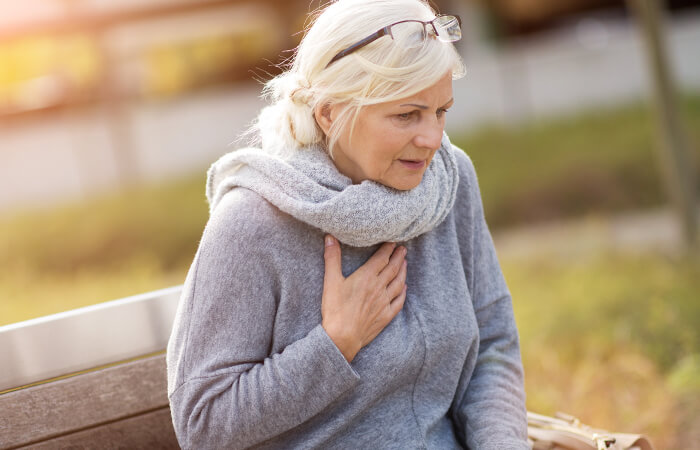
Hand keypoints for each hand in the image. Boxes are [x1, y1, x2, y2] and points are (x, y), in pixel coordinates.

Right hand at [321, 235, 407, 362]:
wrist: (342, 337)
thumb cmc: (335, 309)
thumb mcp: (331, 281)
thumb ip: (332, 258)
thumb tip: (330, 237)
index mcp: (367, 277)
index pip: (382, 258)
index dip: (388, 248)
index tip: (393, 241)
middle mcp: (379, 287)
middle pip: (393, 268)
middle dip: (399, 257)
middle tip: (403, 249)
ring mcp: (384, 302)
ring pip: (399, 283)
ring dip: (403, 272)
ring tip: (405, 263)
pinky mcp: (386, 316)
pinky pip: (399, 302)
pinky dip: (403, 293)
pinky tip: (404, 288)